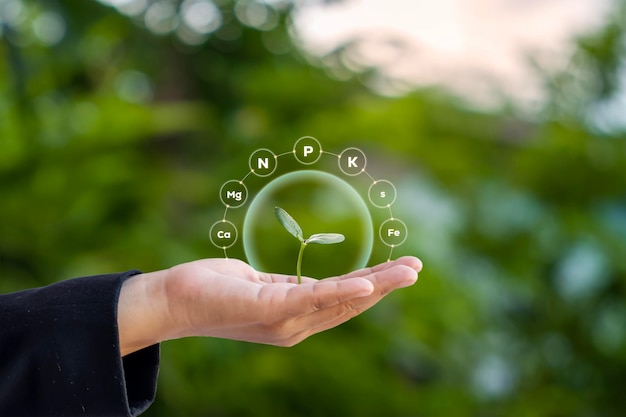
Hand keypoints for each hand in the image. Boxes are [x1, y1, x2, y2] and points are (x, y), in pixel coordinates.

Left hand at [117, 257, 421, 355]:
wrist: (172, 301)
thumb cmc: (214, 289)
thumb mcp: (261, 288)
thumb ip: (291, 289)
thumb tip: (314, 285)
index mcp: (295, 318)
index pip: (343, 303)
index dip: (375, 289)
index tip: (401, 271)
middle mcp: (294, 326)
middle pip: (350, 304)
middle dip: (386, 286)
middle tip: (417, 269)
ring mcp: (282, 320)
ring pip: (339, 300)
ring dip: (376, 285)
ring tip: (407, 271)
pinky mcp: (268, 309)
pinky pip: (311, 299)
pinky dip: (341, 291)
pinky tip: (366, 282)